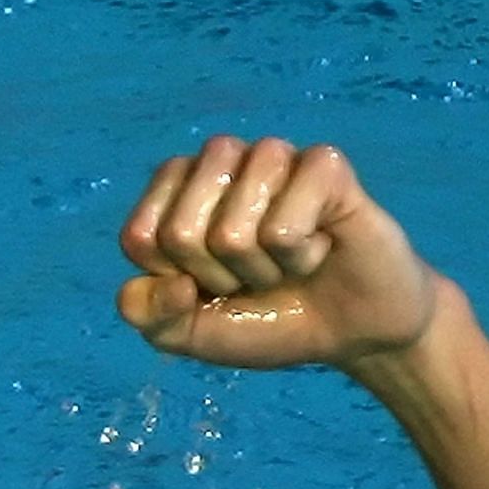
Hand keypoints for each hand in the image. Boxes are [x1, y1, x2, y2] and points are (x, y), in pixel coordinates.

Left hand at [117, 136, 439, 372]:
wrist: (349, 331)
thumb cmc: (266, 318)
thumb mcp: (191, 333)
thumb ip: (148, 315)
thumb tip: (162, 283)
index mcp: (174, 188)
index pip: (139, 237)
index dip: (174, 281)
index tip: (208, 284)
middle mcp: (218, 160)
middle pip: (180, 234)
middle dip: (219, 278)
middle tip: (254, 275)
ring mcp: (271, 155)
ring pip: (232, 232)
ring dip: (262, 270)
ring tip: (287, 260)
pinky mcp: (324, 165)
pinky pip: (283, 230)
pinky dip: (300, 259)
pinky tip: (321, 248)